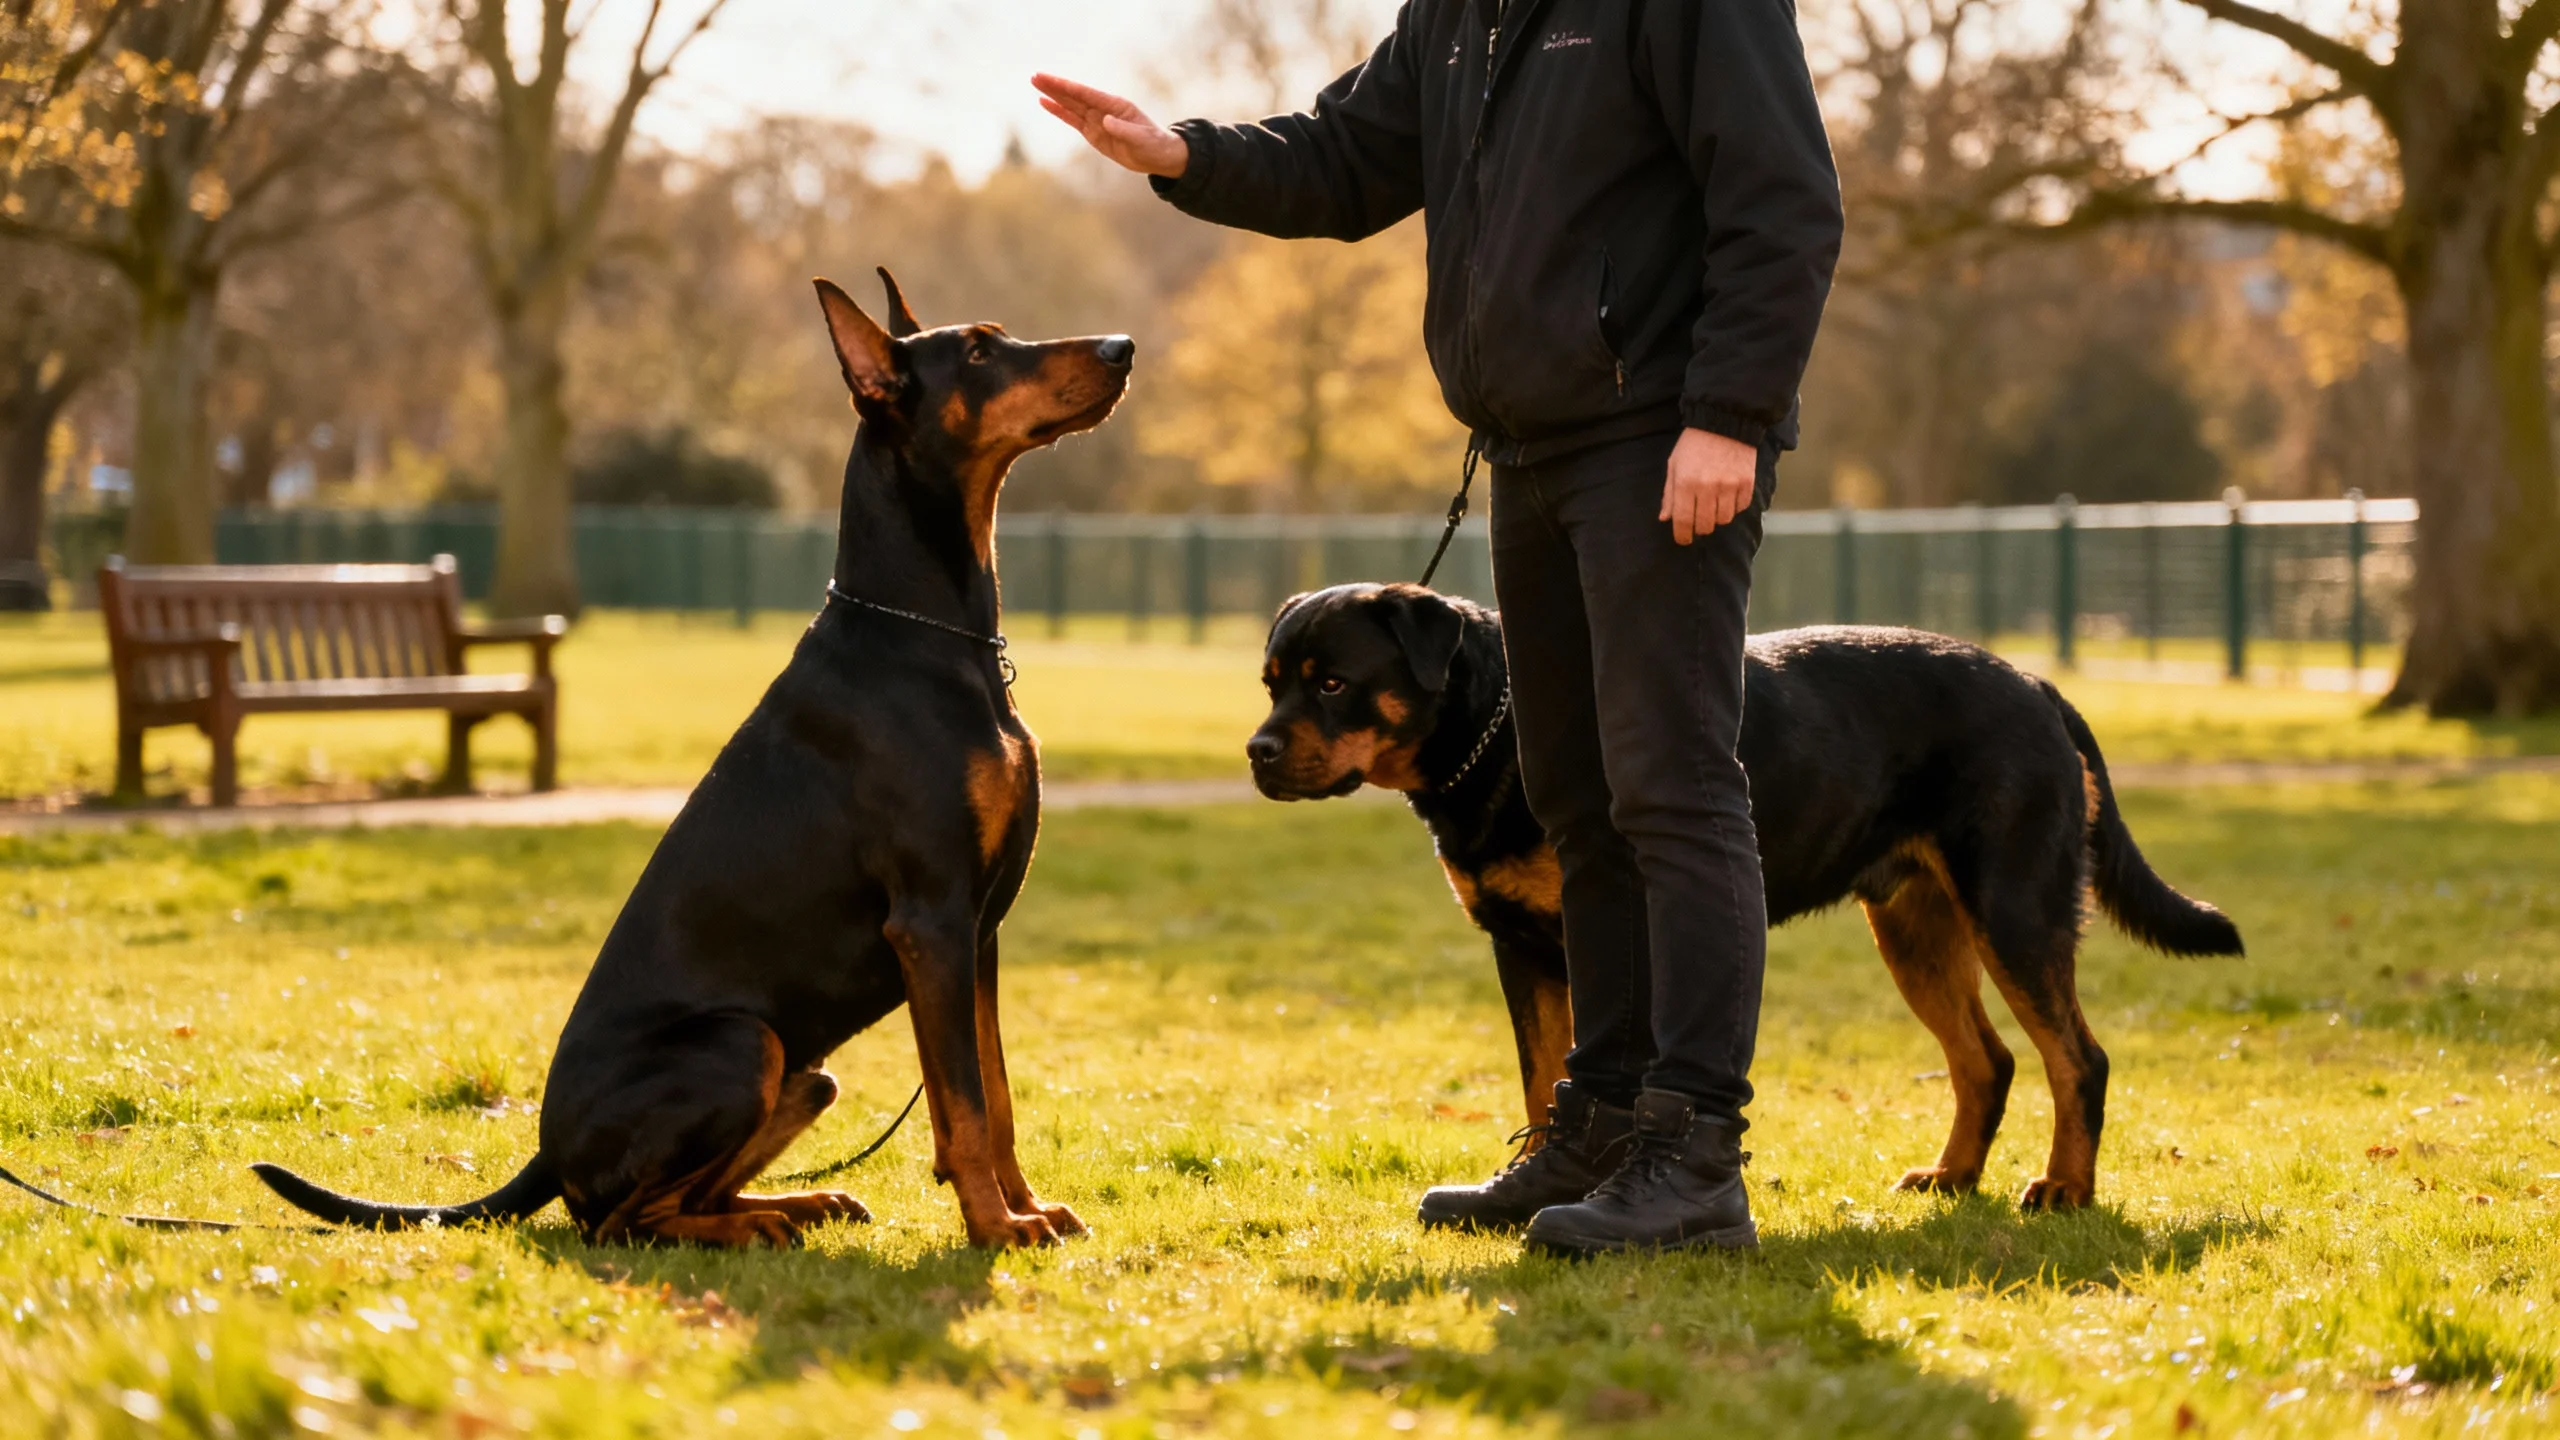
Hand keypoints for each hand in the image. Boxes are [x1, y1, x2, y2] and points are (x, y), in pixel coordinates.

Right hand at [1032, 73, 1187, 178]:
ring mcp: (1097, 120)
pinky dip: (1060, 112)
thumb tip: (1105, 121)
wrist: (1159, 156)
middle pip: (1074, 96)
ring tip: (1036, 84)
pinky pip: (1073, 121)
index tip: (1049, 78)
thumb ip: (1123, 130)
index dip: (1066, 87)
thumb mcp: (1141, 139)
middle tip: (1035, 76)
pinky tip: (1046, 103)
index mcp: (1115, 106)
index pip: (1085, 94)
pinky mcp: (1094, 133)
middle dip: (1054, 86)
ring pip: (1071, 106)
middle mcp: (1103, 110)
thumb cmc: (1154, 145)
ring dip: (1053, 96)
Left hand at [1659, 428, 1757, 544]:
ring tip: (1713, 505)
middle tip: (1699, 521)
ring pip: (1724, 519)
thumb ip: (1669, 493)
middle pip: (1705, 525)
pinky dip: (1734, 506)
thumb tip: (1666, 518)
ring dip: (1717, 517)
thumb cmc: (1694, 443)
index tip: (1683, 539)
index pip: (1684, 521)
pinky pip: (1740, 507)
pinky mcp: (1746, 482)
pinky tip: (1728, 495)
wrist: (1724, 421)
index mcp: (1686, 483)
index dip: (1683, 535)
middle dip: (1700, 528)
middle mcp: (1708, 487)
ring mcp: (1729, 486)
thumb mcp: (1674, 464)